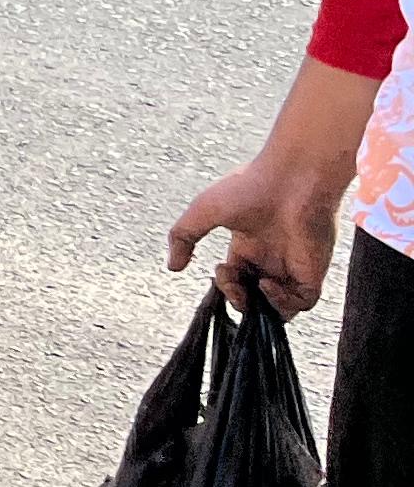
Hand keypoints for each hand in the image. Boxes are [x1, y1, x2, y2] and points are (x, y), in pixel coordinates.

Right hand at [169, 151, 345, 316]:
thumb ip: (183, 237)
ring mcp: (294, 266)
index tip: (219, 270)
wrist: (292, 178)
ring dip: (262, 308)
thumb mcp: (203, 211)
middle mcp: (272, 257)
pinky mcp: (314, 272)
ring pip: (281, 305)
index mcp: (249, 244)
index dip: (225, 283)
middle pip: (257, 296)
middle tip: (234, 289)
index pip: (237, 277)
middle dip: (240, 300)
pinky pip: (303, 302)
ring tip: (250, 293)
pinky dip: (283, 303)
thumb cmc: (250, 187)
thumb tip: (173, 267)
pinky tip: (267, 285)